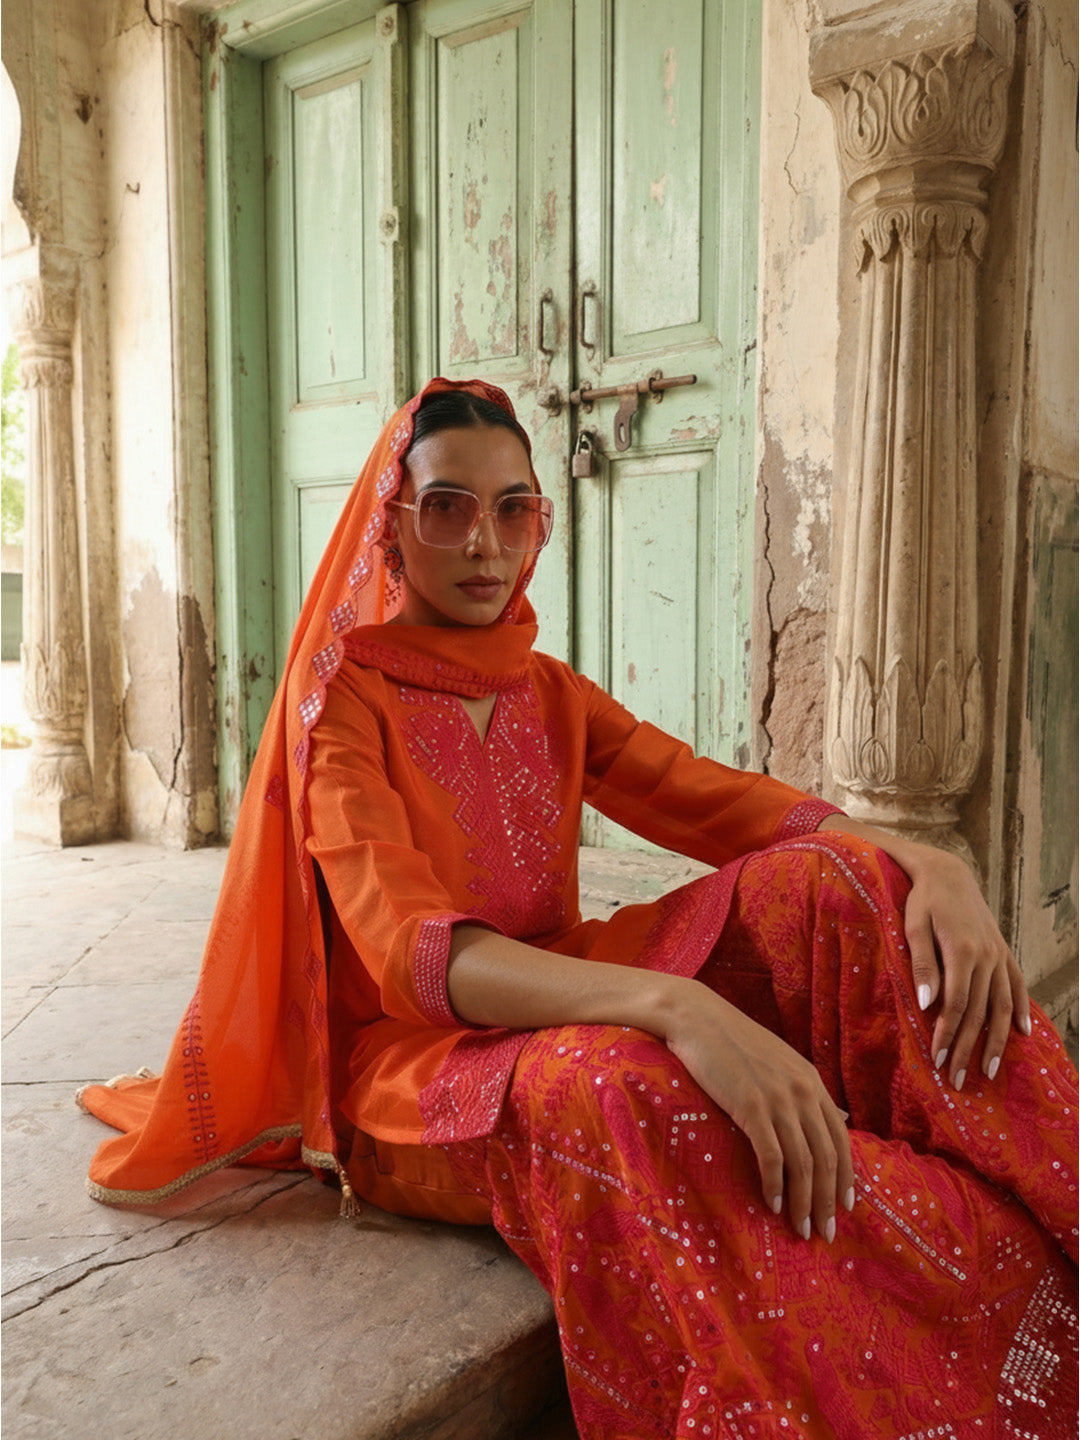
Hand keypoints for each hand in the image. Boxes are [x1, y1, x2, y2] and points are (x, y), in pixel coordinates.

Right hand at [662, 983, 853, 1242]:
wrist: (697, 1018)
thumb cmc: (734, 1042)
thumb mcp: (781, 1063)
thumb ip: (806, 1091)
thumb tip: (836, 1118)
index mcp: (812, 1082)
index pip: (841, 1139)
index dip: (846, 1177)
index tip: (845, 1208)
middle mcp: (802, 1092)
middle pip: (826, 1158)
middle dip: (828, 1201)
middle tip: (826, 1233)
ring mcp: (777, 1099)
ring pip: (802, 1163)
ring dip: (804, 1202)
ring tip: (800, 1229)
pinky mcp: (750, 1105)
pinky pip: (770, 1156)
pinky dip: (775, 1185)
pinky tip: (773, 1204)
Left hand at [902, 848, 1030, 1088]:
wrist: (948, 873)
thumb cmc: (923, 900)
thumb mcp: (913, 926)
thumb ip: (922, 965)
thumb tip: (926, 1004)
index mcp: (962, 952)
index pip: (957, 1005)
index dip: (947, 1035)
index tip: (937, 1060)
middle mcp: (987, 957)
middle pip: (979, 1013)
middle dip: (967, 1049)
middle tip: (956, 1080)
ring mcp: (999, 956)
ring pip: (1002, 1006)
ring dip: (997, 1042)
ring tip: (991, 1072)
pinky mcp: (1003, 952)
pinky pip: (1017, 986)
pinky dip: (1021, 1010)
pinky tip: (1024, 1034)